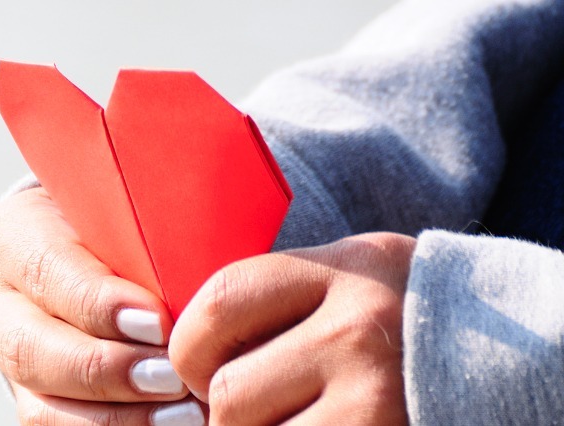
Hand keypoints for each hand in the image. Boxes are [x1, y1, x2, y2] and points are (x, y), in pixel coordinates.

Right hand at [0, 188, 205, 424]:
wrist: (91, 254)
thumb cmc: (119, 228)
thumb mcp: (125, 213)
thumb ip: (145, 234)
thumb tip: (197, 275)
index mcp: (12, 239)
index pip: (46, 272)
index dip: (99, 304)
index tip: (157, 323)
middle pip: (32, 350)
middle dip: (107, 370)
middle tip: (172, 377)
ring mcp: (7, 360)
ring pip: (42, 406)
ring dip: (116, 416)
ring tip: (180, 414)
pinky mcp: (31, 400)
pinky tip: (166, 424)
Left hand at [169, 232, 415, 424]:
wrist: (536, 385)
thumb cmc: (411, 341)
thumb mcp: (357, 292)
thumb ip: (279, 304)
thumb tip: (170, 354)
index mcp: (348, 267)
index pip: (220, 301)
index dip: (188, 350)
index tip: (200, 372)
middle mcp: (360, 323)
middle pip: (226, 387)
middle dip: (224, 414)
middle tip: (254, 411)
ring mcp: (375, 388)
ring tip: (292, 419)